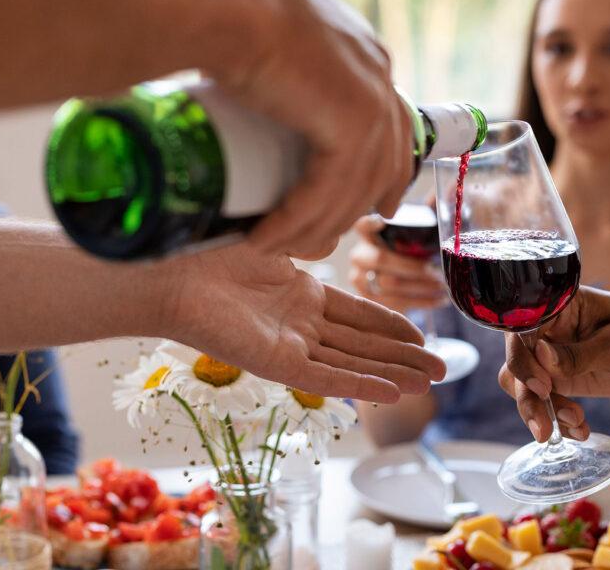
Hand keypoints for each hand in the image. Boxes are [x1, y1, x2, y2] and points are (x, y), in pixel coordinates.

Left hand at [161, 241, 444, 402]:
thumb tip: (340, 217)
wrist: (166, 270)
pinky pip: (324, 377)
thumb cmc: (209, 250)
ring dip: (392, 374)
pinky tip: (392, 392)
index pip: (357, 315)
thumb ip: (308, 239)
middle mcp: (297, 325)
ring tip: (431, 383)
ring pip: (350, 364)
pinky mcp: (273, 362)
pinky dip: (358, 385)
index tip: (423, 335)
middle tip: (442, 369)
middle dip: (403, 357)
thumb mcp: (273, 238)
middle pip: (361, 345)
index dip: (391, 326)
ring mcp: (287, 345)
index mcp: (299, 296)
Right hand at [226, 0, 412, 257]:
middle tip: (333, 238)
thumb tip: (266, 90)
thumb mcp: (274, 43)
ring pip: (353, 188)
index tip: (378, 205)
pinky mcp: (351, 127)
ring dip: (314, 226)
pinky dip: (296, 221)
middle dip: (364, 207)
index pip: (392, 123)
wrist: (222, 10)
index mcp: (367, 56)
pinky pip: (327, 193)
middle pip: (385, 161)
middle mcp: (378, 77)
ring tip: (278, 244)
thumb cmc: (229, 16)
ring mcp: (370, 103)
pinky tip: (268, 238)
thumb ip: (286, 66)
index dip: (387, 170)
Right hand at [348, 215, 447, 311]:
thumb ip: (430, 211)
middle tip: (434, 268)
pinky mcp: (370, 301)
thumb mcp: (418, 232)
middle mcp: (360, 256)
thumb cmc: (409, 251)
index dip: (369, 222)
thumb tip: (452, 187)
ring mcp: (361, 280)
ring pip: (389, 283)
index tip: (383, 220)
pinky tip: (440, 299)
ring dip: (420, 285)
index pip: (362, 225)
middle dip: (410, 265)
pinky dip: (422, 301)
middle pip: (379, 259)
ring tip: (442, 285)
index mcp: (369, 235)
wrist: (401, 286)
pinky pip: (395, 303)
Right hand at [498, 287, 609, 440]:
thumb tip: (541, 357)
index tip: (542, 385)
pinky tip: (581, 430)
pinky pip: (544, 402)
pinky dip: (557, 420)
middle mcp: (548, 330)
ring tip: (574, 425)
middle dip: (528, 396)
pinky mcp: (561, 380)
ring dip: (539, 412)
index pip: (523, 328)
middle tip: (546, 424)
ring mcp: (551, 357)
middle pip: (517, 362)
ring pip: (523, 386)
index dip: (523, 357)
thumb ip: (581, 353)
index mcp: (559, 306)